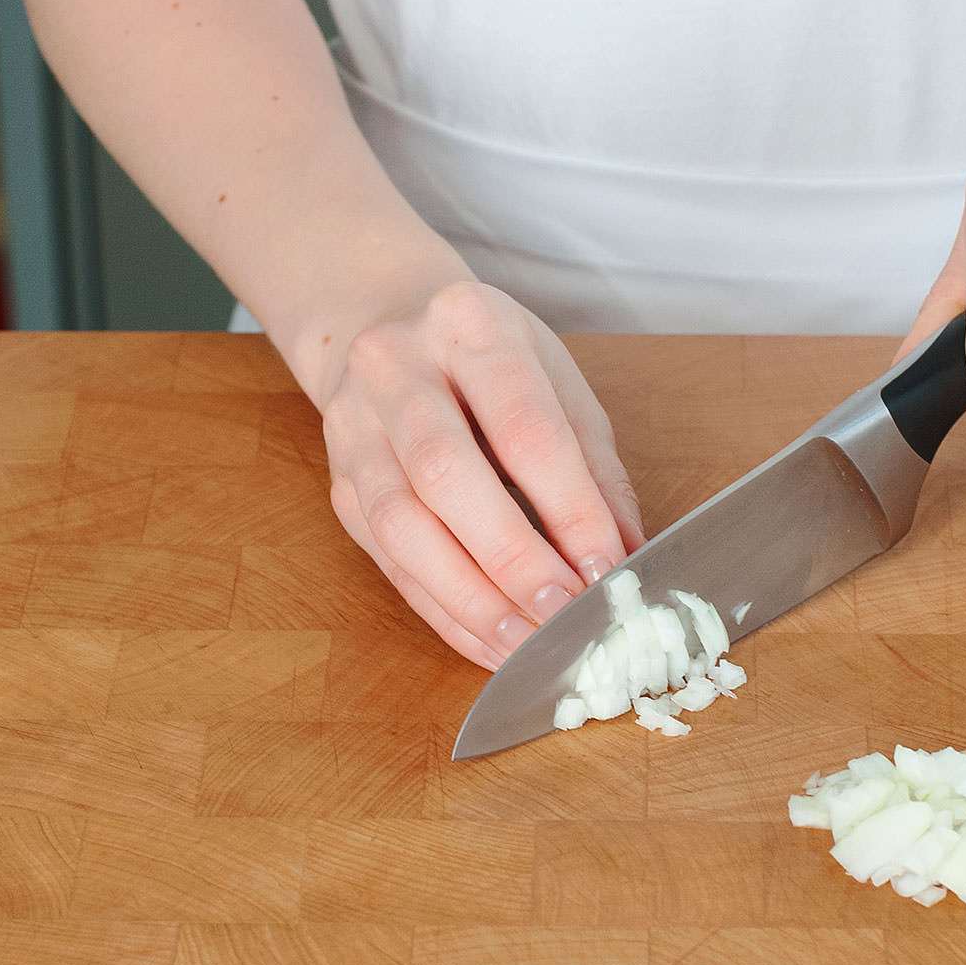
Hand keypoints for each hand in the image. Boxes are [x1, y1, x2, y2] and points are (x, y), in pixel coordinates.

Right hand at [318, 280, 643, 667]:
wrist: (385, 322)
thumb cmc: (490, 359)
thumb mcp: (556, 382)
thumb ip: (594, 467)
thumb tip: (626, 556)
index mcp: (470, 325)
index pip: (524, 428)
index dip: (569, 508)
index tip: (605, 569)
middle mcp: (397, 366)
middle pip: (447, 474)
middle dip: (511, 558)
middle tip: (564, 612)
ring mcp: (355, 425)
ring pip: (402, 525)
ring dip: (469, 597)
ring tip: (526, 642)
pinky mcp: (339, 483)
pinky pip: (387, 560)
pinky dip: (443, 610)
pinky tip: (489, 640)